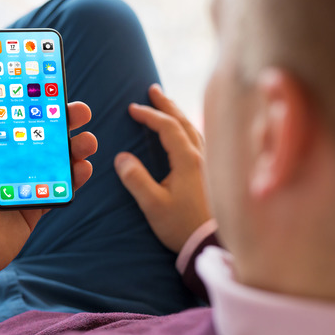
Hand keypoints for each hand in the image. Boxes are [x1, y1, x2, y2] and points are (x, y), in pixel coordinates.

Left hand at [0, 79, 97, 276]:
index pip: (12, 113)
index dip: (30, 97)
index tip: (50, 82)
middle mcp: (5, 159)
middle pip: (41, 132)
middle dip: (63, 119)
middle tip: (81, 111)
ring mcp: (23, 181)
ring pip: (56, 157)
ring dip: (76, 146)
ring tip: (87, 142)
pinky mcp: (36, 203)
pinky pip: (61, 185)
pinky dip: (76, 175)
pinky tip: (83, 167)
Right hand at [114, 84, 210, 252]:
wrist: (212, 244)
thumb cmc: (183, 225)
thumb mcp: (153, 205)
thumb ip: (136, 179)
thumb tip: (121, 157)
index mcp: (187, 160)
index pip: (167, 127)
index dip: (149, 115)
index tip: (132, 109)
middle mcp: (202, 156)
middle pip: (184, 122)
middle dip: (167, 105)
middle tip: (153, 90)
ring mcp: (210, 163)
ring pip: (194, 129)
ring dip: (178, 115)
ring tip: (167, 106)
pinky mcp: (213, 173)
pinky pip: (200, 140)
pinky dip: (187, 129)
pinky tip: (185, 133)